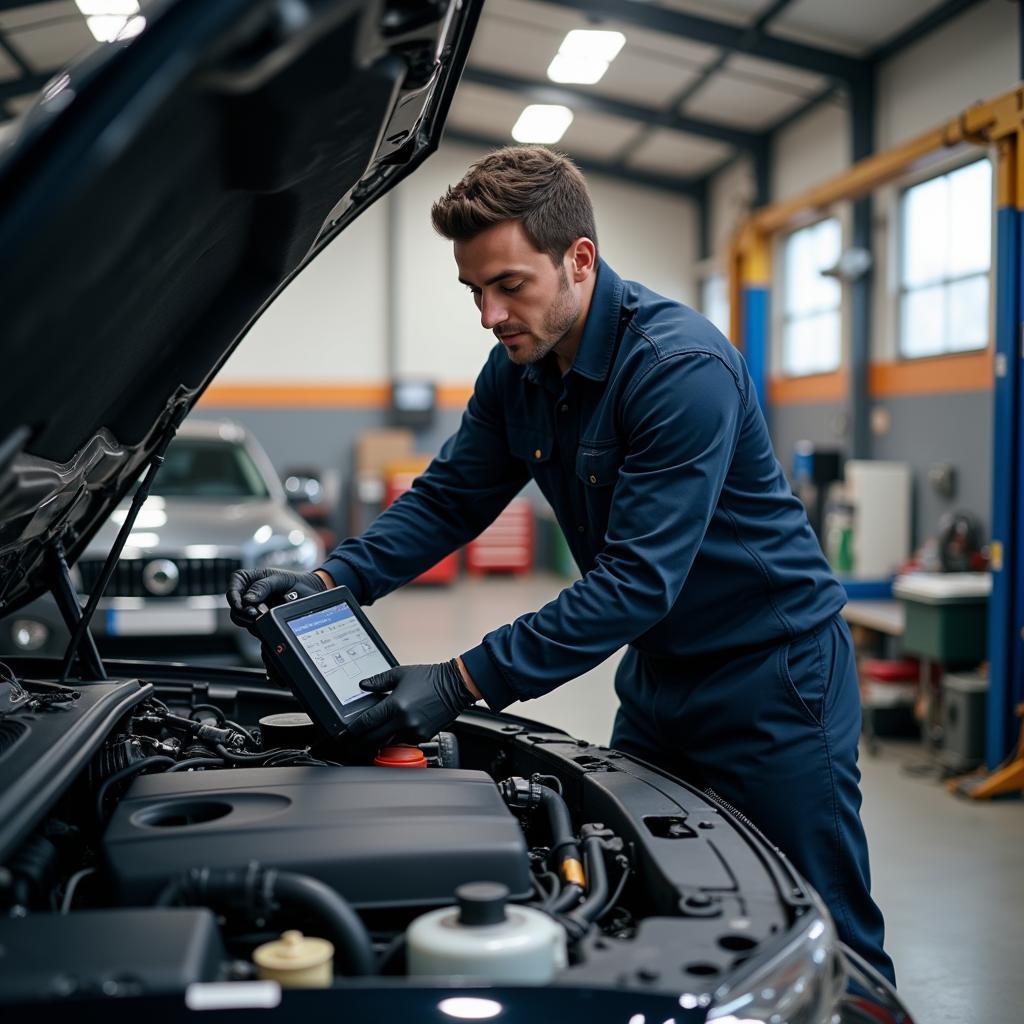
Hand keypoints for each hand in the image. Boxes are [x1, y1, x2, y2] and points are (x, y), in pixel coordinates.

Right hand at [226, 568, 326, 628]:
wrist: (312, 594)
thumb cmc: (296, 582)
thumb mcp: (281, 580)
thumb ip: (264, 586)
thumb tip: (248, 599)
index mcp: (250, 579)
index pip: (234, 587)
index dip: (234, 597)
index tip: (242, 605)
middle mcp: (249, 596)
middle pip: (235, 608)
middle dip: (243, 613)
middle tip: (256, 615)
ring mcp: (255, 610)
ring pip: (242, 620)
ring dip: (251, 622)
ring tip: (264, 619)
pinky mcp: (262, 622)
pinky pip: (254, 628)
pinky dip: (260, 628)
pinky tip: (269, 625)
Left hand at [346, 660, 475, 744]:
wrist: (456, 685)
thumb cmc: (430, 678)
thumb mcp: (400, 673)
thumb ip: (379, 681)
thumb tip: (363, 685)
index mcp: (395, 705)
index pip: (367, 723)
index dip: (353, 730)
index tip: (345, 734)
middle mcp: (404, 721)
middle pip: (374, 739)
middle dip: (360, 742)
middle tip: (351, 743)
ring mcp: (415, 731)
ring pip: (388, 743)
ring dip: (378, 742)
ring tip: (369, 739)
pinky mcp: (424, 736)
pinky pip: (403, 742)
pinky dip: (395, 739)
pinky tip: (392, 732)